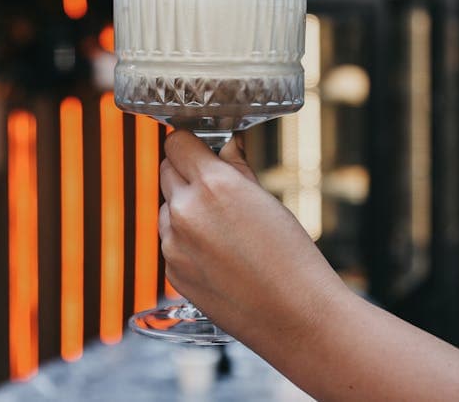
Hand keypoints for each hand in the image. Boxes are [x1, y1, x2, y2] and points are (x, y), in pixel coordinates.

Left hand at [159, 130, 343, 348]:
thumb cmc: (290, 256)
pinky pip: (170, 241)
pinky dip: (186, 240)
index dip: (190, 143)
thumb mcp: (267, 200)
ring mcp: (174, 244)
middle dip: (185, 171)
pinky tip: (219, 254)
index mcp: (212, 185)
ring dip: (184, 207)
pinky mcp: (172, 272)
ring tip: (223, 227)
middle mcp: (185, 211)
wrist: (293, 315)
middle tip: (213, 184)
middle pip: (166, 170)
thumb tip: (226, 148)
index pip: (177, 142)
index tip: (200, 148)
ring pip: (166, 207)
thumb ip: (237, 169)